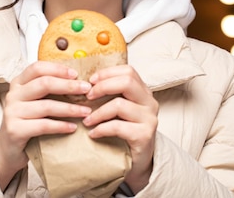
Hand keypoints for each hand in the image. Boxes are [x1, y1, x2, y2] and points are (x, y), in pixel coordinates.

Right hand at [0, 61, 91, 189]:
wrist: (7, 150)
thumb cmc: (26, 122)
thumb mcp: (33, 102)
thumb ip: (48, 90)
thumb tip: (78, 81)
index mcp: (18, 83)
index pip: (38, 68)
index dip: (58, 69)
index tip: (76, 74)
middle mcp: (13, 95)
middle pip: (44, 84)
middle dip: (69, 86)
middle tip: (87, 90)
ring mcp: (12, 112)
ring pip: (46, 106)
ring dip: (70, 108)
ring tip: (86, 111)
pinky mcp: (15, 130)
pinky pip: (44, 125)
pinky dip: (61, 126)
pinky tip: (73, 127)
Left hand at [82, 65, 157, 193]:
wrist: (138, 161)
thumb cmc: (125, 133)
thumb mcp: (120, 110)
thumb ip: (111, 95)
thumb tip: (84, 83)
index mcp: (143, 92)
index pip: (128, 71)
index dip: (107, 73)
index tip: (91, 81)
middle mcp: (149, 102)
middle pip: (127, 82)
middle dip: (102, 87)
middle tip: (87, 97)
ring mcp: (149, 118)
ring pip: (119, 105)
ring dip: (97, 113)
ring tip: (86, 120)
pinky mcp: (144, 135)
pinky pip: (118, 127)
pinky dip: (101, 129)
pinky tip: (93, 133)